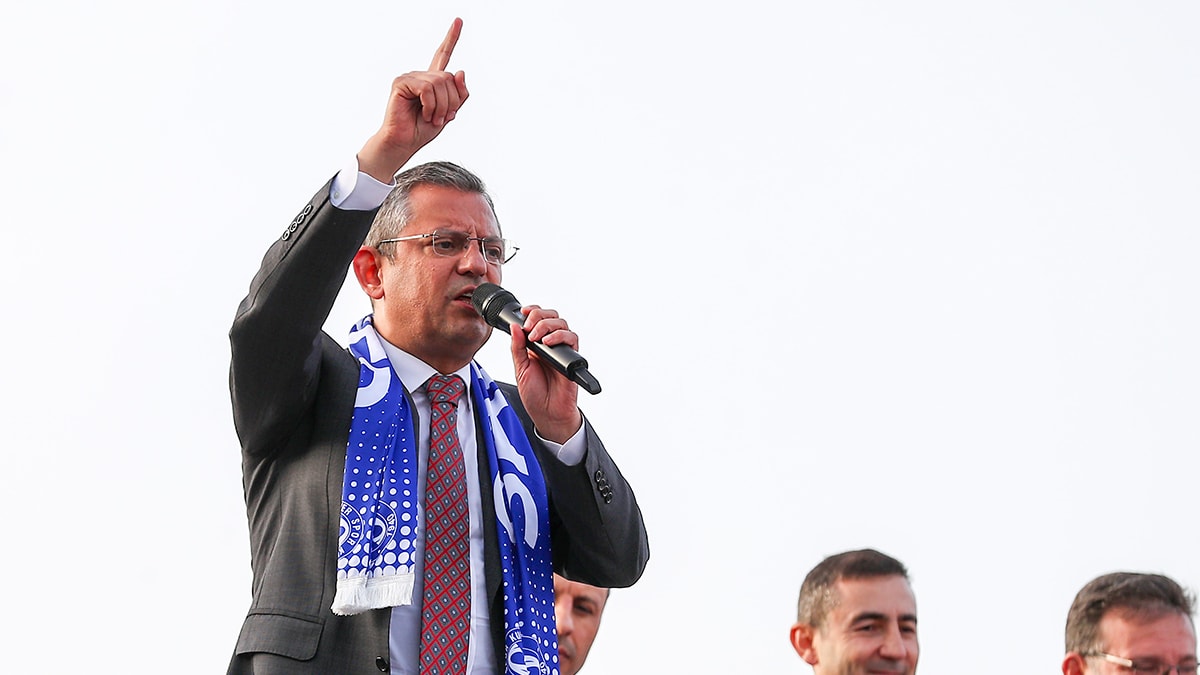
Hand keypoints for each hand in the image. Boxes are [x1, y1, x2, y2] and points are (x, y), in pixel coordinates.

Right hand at [357, 18, 469, 182]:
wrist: (404, 143)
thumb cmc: (423, 130)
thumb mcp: (449, 113)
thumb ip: (458, 94)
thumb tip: (460, 71)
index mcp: (432, 81)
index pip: (443, 55)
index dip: (451, 38)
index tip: (458, 20)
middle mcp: (421, 76)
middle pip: (449, 77)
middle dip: (452, 101)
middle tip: (443, 118)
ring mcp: (410, 77)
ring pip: (440, 82)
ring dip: (442, 106)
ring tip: (432, 118)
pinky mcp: (401, 82)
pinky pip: (427, 88)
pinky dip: (431, 104)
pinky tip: (424, 113)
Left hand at [509, 306, 583, 443]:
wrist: (547, 413)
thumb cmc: (535, 394)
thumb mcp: (520, 368)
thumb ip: (517, 348)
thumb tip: (515, 327)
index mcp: (535, 345)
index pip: (537, 319)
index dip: (532, 311)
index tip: (523, 313)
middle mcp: (550, 344)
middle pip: (551, 316)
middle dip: (538, 315)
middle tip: (529, 327)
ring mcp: (561, 350)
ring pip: (562, 324)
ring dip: (547, 325)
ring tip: (536, 337)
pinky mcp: (571, 358)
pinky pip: (572, 339)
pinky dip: (560, 336)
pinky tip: (548, 343)